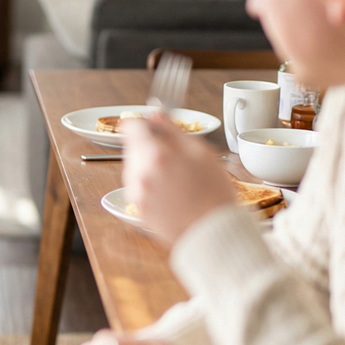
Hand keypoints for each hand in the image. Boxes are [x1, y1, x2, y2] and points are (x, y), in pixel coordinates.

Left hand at [122, 110, 236, 242]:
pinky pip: (137, 188)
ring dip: (146, 166)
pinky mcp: (137, 209)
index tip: (148, 125)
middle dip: (147, 146)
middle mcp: (140, 173)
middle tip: (172, 156)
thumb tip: (155, 112)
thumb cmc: (213, 191)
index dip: (141, 123)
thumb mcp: (199, 152)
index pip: (132, 127)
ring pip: (133, 168)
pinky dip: (148, 185)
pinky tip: (170, 192)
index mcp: (155, 154)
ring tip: (174, 177)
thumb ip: (172, 129)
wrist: (212, 232)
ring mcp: (136, 193)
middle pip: (132, 148)